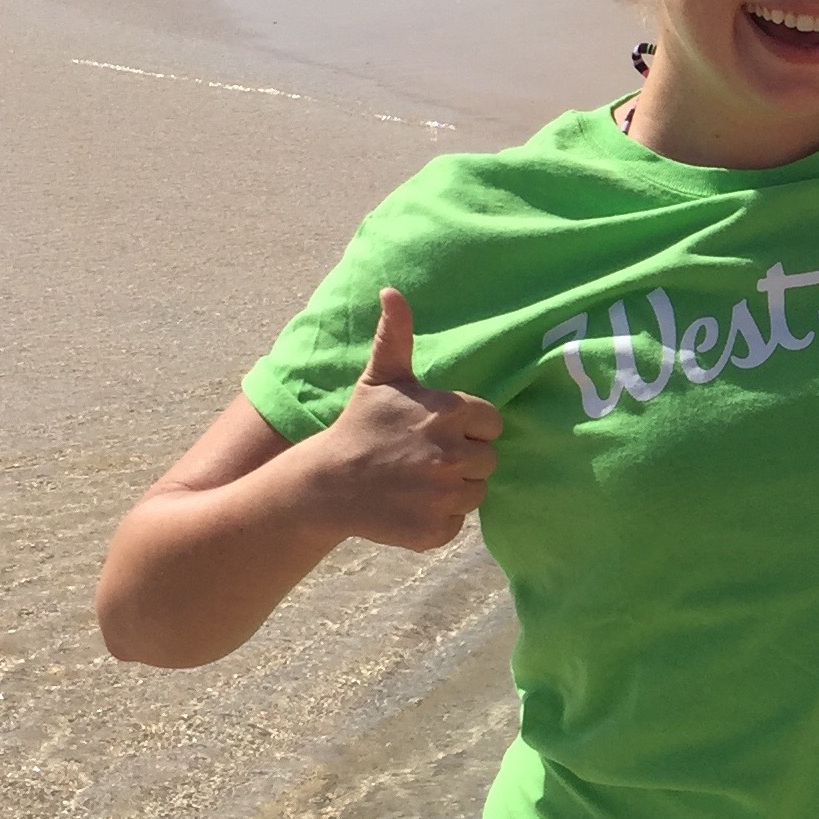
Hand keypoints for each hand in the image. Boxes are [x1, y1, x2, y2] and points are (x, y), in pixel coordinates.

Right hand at [310, 288, 502, 549]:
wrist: (326, 483)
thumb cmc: (361, 424)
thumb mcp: (382, 376)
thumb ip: (396, 334)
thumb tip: (392, 290)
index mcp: (451, 412)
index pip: (492, 424)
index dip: (470, 428)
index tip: (440, 430)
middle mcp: (453, 454)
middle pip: (488, 460)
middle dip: (463, 459)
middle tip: (425, 457)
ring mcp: (444, 494)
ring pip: (476, 493)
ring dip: (454, 489)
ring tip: (418, 479)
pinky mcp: (434, 528)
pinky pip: (457, 524)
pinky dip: (438, 519)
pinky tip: (412, 504)